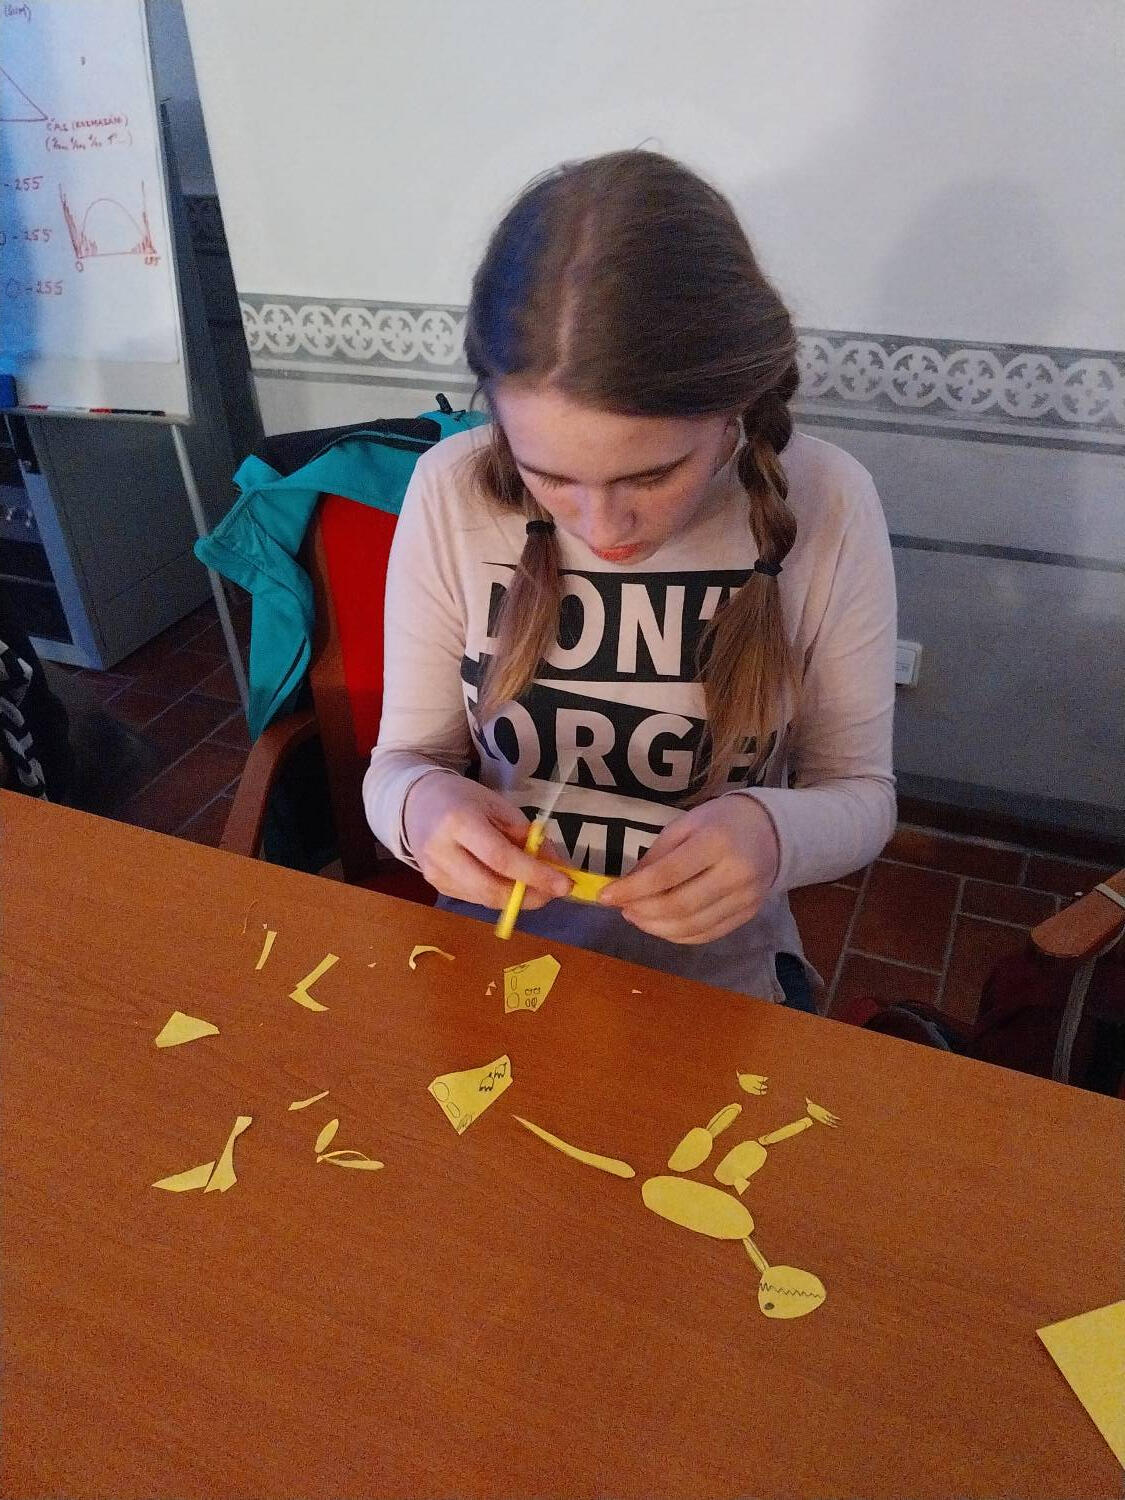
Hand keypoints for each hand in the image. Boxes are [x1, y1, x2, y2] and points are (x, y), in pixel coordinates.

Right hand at [402, 772, 570, 910]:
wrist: (415, 804)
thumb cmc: (462, 799)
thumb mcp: (498, 806)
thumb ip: (526, 835)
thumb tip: (557, 866)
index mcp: (459, 821)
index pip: (500, 858)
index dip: (535, 875)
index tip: (564, 884)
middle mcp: (442, 852)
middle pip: (490, 888)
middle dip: (529, 896)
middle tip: (554, 892)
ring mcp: (435, 873)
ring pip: (484, 898)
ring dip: (517, 898)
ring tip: (537, 886)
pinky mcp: (436, 886)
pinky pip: (475, 898)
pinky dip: (499, 894)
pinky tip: (510, 882)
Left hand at [597, 795, 779, 943]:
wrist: (771, 830)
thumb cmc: (720, 822)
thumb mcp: (684, 825)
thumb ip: (656, 856)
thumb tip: (626, 887)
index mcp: (716, 842)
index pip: (666, 874)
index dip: (632, 889)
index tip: (605, 896)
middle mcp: (734, 874)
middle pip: (679, 906)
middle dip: (642, 912)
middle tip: (622, 908)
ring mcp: (745, 899)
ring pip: (692, 927)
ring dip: (656, 928)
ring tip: (637, 917)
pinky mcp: (748, 915)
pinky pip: (707, 934)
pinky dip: (677, 936)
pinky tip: (660, 926)